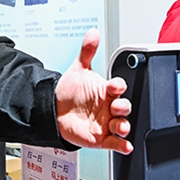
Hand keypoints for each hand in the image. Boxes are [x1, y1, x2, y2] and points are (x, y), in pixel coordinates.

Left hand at [54, 29, 132, 153]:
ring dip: (124, 127)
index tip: (114, 86)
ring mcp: (106, 123)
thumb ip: (87, 52)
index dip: (118, 86)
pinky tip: (125, 146)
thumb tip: (93, 33)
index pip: (118, 86)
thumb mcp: (78, 70)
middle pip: (124, 107)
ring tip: (120, 127)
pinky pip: (115, 143)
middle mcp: (109, 107)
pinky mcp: (101, 138)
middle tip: (117, 106)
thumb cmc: (70, 92)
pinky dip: (122, 145)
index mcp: (106, 90)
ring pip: (122, 125)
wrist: (54, 112)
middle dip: (123, 107)